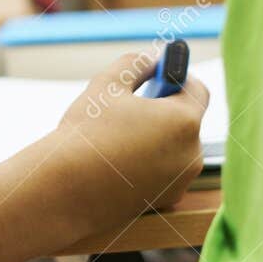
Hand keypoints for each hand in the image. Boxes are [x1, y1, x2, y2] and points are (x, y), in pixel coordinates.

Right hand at [52, 50, 206, 242]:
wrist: (65, 193)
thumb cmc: (86, 135)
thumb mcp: (107, 84)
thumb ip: (136, 63)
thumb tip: (152, 61)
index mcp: (183, 121)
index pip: (198, 90)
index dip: (179, 78)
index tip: (159, 75)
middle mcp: (191, 154)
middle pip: (187, 120)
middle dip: (165, 108)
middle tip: (135, 103)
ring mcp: (179, 181)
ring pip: (176, 147)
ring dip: (157, 136)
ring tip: (122, 135)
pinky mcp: (165, 200)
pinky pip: (165, 171)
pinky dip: (150, 162)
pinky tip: (120, 160)